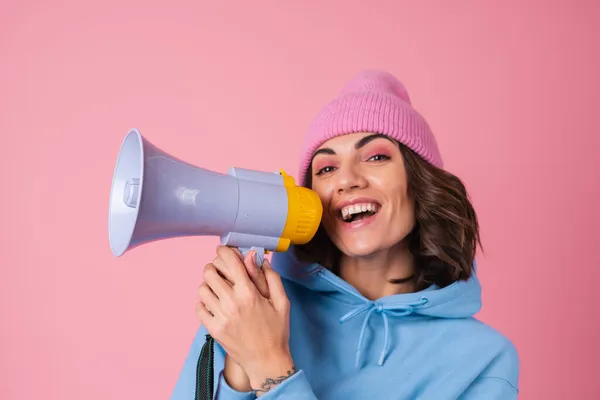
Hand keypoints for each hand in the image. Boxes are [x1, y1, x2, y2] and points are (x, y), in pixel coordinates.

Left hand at [197, 246, 294, 394]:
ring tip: (216, 287)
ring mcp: (221, 317)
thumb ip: (270, 278)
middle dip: (213, 266)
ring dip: (208, 284)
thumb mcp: (282, 302)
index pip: (230, 263)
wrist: (267, 361)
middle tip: (219, 269)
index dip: (224, 251)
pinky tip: (213, 303)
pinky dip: (203, 302)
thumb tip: (257, 258)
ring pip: (202, 289)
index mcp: (249, 294)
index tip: (222, 250)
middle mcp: (232, 303)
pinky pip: (198, 308)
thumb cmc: (277, 331)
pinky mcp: (214, 329)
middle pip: (210, 273)